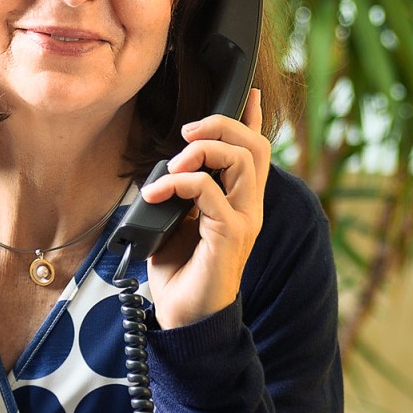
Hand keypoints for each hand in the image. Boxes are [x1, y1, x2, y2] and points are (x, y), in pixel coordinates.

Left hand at [143, 87, 270, 328]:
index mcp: (240, 202)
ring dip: (201, 151)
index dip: (253, 120)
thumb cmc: (179, 272)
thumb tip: (163, 170)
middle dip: (221, 125)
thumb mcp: (176, 222)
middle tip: (187, 133)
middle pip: (254, 146)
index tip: (250, 93)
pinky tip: (157, 194)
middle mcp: (249, 208)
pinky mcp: (230, 235)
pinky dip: (179, 182)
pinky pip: (210, 191)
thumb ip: (181, 194)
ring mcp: (244, 221)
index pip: (256, 153)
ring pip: (240, 160)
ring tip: (171, 165)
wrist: (183, 318)